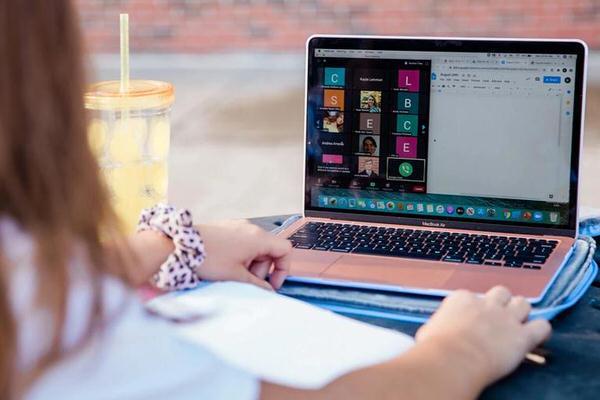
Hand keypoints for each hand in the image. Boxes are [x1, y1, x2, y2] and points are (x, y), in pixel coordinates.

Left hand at [196, 220, 292, 289]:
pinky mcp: (225, 228)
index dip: (283, 269)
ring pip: (254, 248)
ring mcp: (237, 226)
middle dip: (262, 270)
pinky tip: (224, 266)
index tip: (272, 284)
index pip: (285, 249)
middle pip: (268, 251)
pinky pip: (241, 243)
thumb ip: (258, 285)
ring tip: (232, 275)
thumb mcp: (236, 277)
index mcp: (258, 237)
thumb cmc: (208, 259)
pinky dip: (239, 257)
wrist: (178, 247)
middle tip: (247, 282)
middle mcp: (250, 228)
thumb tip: (268, 290)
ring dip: (250, 264)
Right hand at [415, 286, 551, 384]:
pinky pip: (542, 326)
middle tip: (497, 317)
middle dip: (501, 302)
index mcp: (462, 299)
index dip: (472, 309)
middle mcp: (486, 304)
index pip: (470, 296)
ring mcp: (506, 318)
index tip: (469, 320)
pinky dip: (541, 330)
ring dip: (521, 312)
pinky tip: (536, 336)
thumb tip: (437, 331)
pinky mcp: (522, 336)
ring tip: (517, 324)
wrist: (453, 359)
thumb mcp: (429, 329)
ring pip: (523, 303)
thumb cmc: (435, 347)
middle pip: (501, 292)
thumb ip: (440, 324)